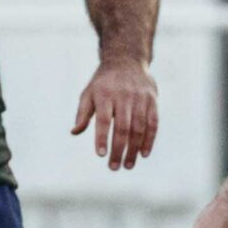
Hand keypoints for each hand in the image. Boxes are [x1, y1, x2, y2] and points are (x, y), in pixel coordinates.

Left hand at [73, 56, 158, 170]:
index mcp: (105, 95)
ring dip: (134, 149)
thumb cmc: (103, 82)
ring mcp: (140, 98)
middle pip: (122, 127)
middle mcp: (124, 96)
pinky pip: (153, 123)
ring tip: (128, 165)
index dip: (102, 137)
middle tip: (114, 167)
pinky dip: (149, 139)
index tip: (101, 154)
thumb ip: (82, 113)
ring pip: (139, 127)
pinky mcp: (152, 100)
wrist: (126, 60)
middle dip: (119, 149)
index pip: (103, 119)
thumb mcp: (88, 93)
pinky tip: (144, 154)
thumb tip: (74, 132)